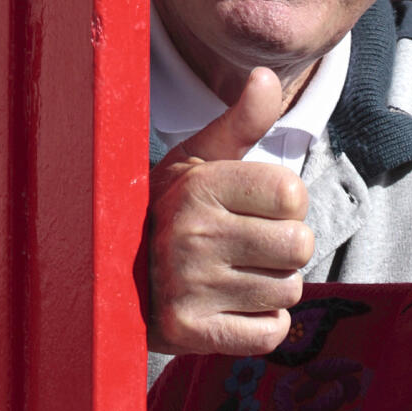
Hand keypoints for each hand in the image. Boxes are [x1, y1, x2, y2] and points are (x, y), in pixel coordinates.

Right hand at [139, 69, 317, 356]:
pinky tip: (233, 307)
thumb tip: (267, 76)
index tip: (254, 208)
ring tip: (237, 275)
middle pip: (300, 246)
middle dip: (285, 248)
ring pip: (288, 291)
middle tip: (252, 247)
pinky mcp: (190, 333)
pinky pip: (269, 334)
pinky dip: (262, 325)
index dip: (284, 204)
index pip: (292, 195)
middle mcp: (193, 236)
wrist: (111, 272)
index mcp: (200, 188)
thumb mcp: (197, 160)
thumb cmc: (167, 210)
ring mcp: (190, 288)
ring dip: (272, 287)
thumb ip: (242, 121)